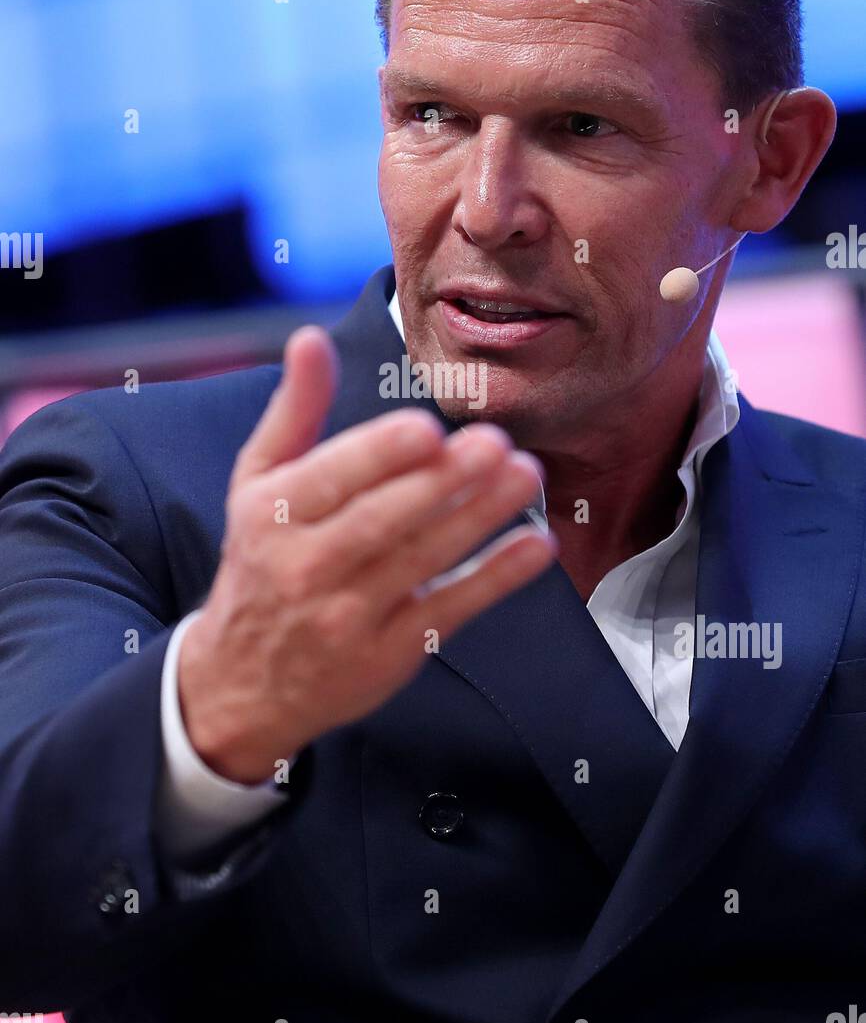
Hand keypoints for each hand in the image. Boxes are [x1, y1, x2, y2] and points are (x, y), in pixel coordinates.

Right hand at [177, 324, 555, 782]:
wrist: (240, 684)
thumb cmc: (261, 564)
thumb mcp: (256, 483)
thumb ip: (293, 410)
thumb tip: (310, 338)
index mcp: (274, 515)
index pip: (330, 480)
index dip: (380, 455)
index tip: (427, 428)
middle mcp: (307, 567)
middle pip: (381, 521)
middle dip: (442, 482)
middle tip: (496, 443)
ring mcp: (350, 616)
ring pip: (421, 561)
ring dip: (479, 517)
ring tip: (525, 475)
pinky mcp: (390, 654)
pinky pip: (449, 611)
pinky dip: (494, 579)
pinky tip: (534, 546)